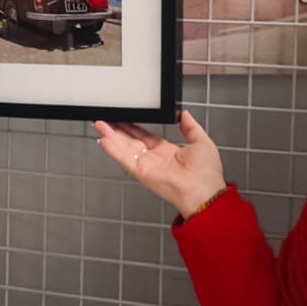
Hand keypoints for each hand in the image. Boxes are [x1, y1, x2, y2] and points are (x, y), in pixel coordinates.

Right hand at [93, 111, 227, 219]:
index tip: (123, 118)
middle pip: (130, 141)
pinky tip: (104, 140)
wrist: (204, 190)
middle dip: (117, 130)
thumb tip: (185, 114)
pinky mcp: (141, 172)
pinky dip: (113, 150)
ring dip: (110, 136)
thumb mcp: (201, 142)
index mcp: (167, 152)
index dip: (133, 127)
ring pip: (123, 148)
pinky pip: (124, 159)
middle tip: (105, 120)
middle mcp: (154, 159)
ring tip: (99, 125)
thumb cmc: (207, 173)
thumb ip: (191, 127)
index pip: (145, 136)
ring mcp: (146, 165)